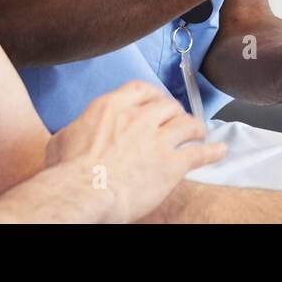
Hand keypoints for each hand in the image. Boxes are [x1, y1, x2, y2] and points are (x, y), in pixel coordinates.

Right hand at [41, 81, 225, 222]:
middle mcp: (138, 117)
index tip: (155, 101)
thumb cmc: (66, 172)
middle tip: (176, 119)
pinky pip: (199, 153)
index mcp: (111, 107)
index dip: (152, 95)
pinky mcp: (171, 163)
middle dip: (174, 111)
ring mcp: (157, 138)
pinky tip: (219, 151)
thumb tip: (74, 133)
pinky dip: (212, 152)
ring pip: (186, 123)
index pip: (140, 89)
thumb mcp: (62, 140)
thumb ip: (77, 130)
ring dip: (194, 128)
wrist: (84, 191)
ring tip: (199, 133)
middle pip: (166, 104)